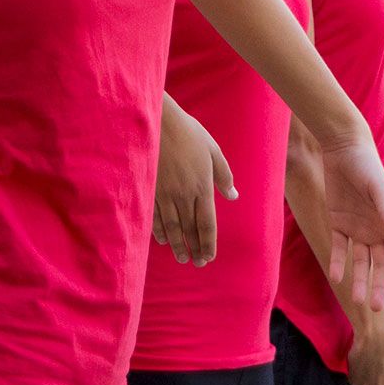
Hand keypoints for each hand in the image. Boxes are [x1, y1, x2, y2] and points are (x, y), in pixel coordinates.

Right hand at [152, 101, 235, 266]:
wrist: (158, 121)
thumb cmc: (188, 133)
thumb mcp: (213, 150)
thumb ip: (224, 175)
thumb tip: (233, 196)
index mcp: (202, 186)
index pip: (206, 223)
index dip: (208, 242)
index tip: (208, 257)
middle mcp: (184, 194)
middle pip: (189, 229)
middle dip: (193, 248)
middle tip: (196, 263)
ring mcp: (164, 193)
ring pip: (171, 227)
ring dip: (177, 244)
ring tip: (181, 257)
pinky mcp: (150, 189)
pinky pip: (154, 216)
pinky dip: (159, 230)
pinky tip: (162, 239)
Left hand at [319, 135, 383, 308]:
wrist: (342, 148)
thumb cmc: (366, 165)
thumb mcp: (376, 187)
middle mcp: (376, 229)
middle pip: (380, 264)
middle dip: (379, 285)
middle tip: (375, 308)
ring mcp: (357, 227)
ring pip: (360, 260)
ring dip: (359, 279)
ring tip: (356, 300)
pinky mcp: (338, 222)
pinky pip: (338, 247)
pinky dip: (337, 262)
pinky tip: (336, 277)